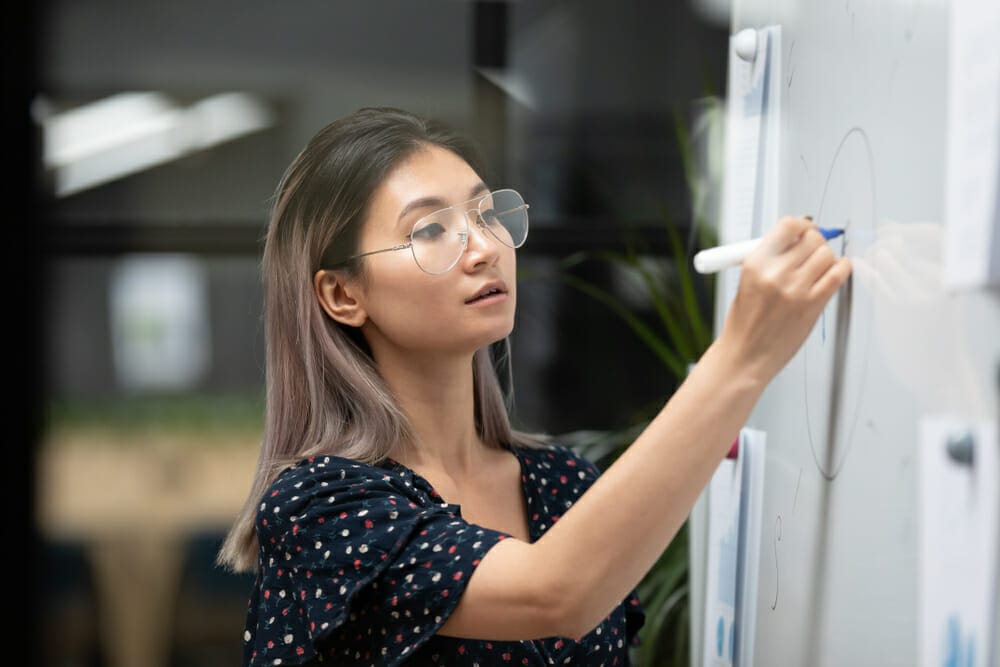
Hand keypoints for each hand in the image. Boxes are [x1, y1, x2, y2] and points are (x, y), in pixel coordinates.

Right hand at [717, 215, 852, 383]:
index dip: (802, 224)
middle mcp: (776, 273)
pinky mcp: (813, 305)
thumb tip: (796, 239)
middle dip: (815, 241)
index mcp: (756, 263)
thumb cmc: (744, 323)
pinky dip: (841, 268)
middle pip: (812, 238)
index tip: (806, 228)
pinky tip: (836, 270)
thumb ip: (771, 259)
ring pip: (827, 255)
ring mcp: (796, 289)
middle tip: (814, 249)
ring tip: (820, 266)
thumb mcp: (747, 281)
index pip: (788, 226)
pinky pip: (838, 275)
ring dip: (827, 257)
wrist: (745, 355)